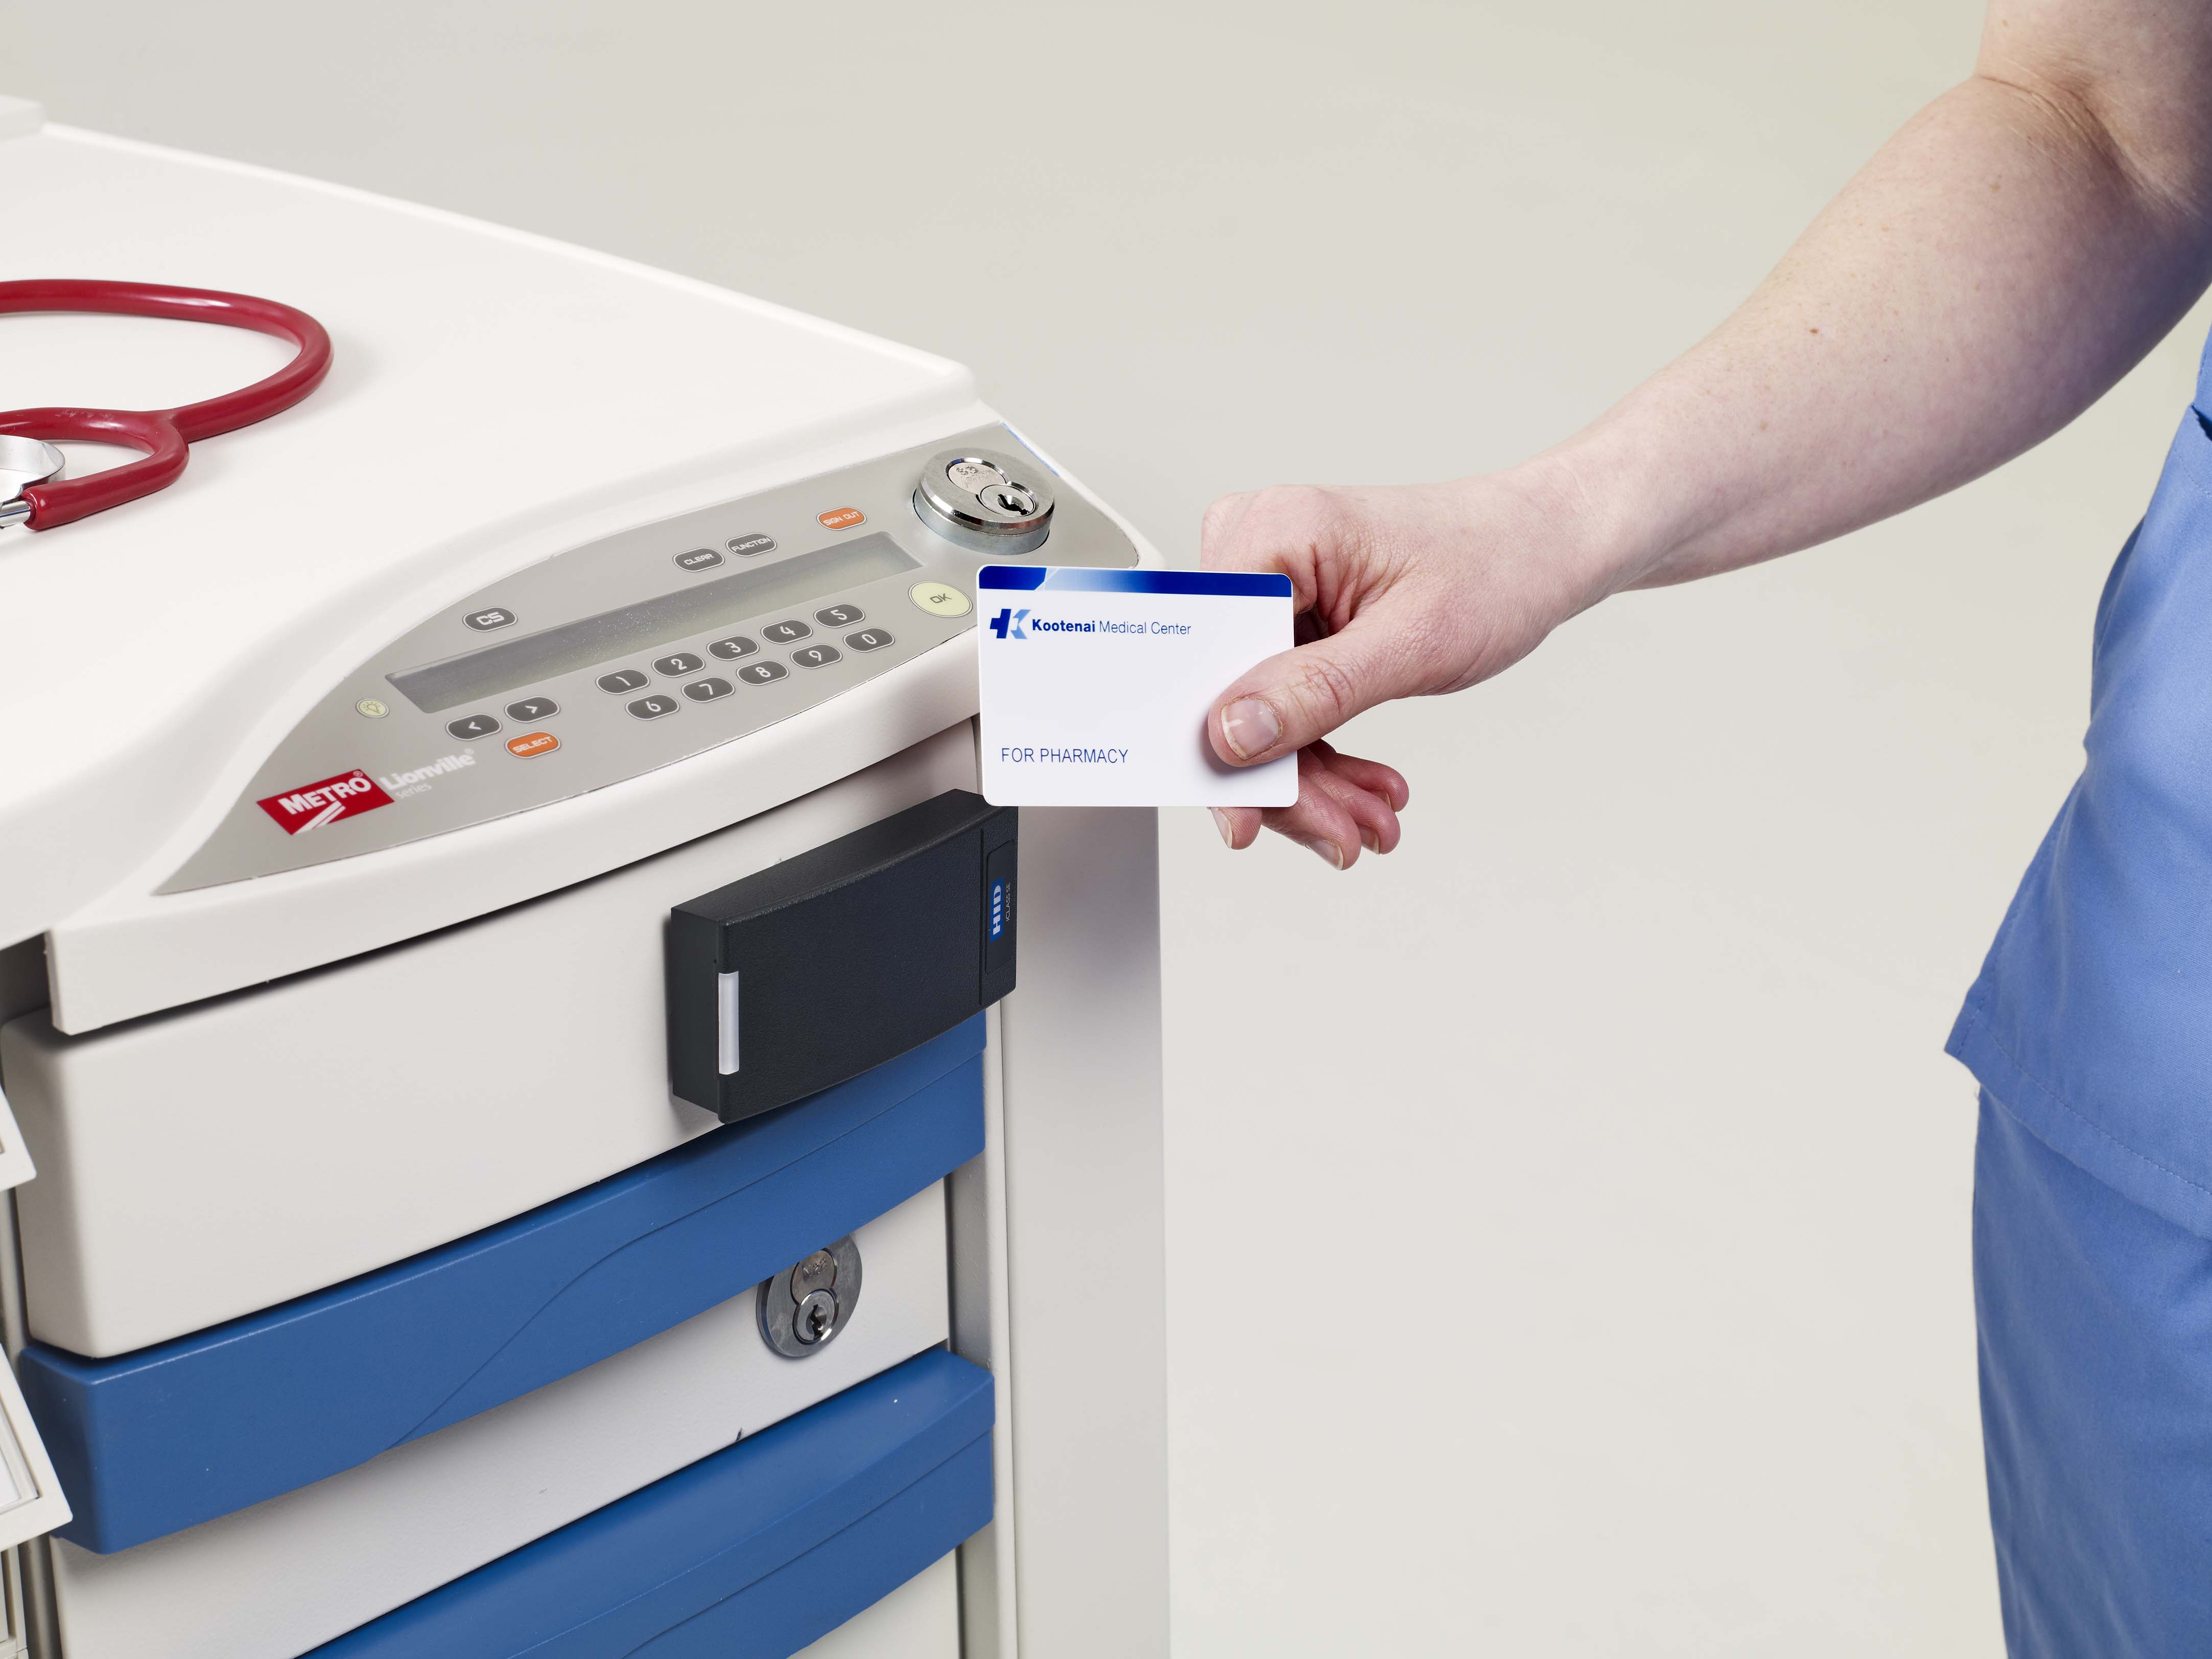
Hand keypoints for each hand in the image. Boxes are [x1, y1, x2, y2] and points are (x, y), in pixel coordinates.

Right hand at [1201, 463, 1616, 866]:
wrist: (1543, 549)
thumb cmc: (1496, 565)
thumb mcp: (1410, 642)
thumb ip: (1314, 690)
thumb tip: (1231, 734)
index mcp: (1275, 532)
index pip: (1205, 650)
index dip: (1213, 738)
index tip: (1243, 813)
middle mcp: (1262, 551)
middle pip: (1227, 691)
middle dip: (1281, 776)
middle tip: (1334, 832)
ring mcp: (1277, 588)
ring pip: (1255, 712)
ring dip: (1309, 779)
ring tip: (1365, 821)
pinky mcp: (1296, 620)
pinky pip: (1284, 704)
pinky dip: (1323, 756)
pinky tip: (1363, 793)